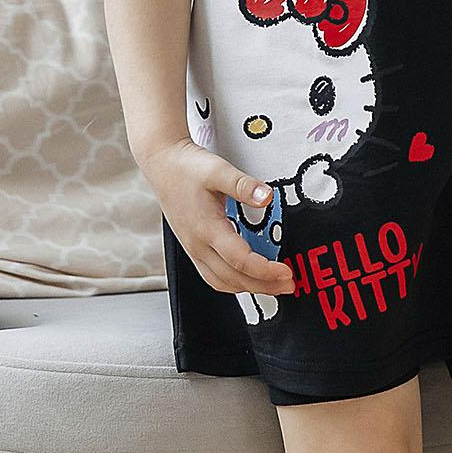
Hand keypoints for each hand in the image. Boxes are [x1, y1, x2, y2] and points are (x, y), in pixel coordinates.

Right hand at [140, 138, 296, 299]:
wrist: (162, 165)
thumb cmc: (187, 167)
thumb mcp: (218, 170)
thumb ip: (244, 185)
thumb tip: (267, 197)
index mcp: (206, 228)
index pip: (239, 260)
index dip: (265, 270)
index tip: (286, 271)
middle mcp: (197, 244)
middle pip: (233, 278)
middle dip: (264, 285)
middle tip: (289, 284)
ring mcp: (193, 249)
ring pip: (221, 282)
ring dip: (249, 288)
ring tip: (274, 286)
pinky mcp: (192, 248)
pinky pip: (213, 276)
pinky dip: (234, 283)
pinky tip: (249, 278)